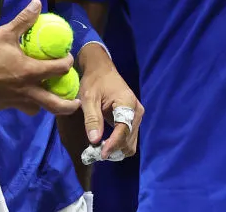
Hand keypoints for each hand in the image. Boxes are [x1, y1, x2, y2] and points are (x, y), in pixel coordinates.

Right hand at [0, 0, 80, 115]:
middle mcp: (26, 90)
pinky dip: (26, 102)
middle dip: (69, 105)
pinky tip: (22, 92)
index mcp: (30, 72)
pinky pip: (20, 107)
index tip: (67, 58)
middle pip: (55, 104)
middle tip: (76, 101)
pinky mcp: (3, 106)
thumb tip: (37, 3)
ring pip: (37, 109)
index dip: (67, 63)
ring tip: (49, 97)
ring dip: (46, 105)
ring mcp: (15, 101)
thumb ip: (23, 20)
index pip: (59, 70)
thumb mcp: (5, 33)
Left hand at [78, 44, 143, 160]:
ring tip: (98, 149)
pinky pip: (128, 138)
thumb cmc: (94, 82)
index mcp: (127, 103)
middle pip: (129, 140)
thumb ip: (92, 119)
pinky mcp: (133, 120)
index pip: (124, 130)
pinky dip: (117, 145)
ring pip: (130, 143)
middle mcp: (137, 112)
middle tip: (95, 153)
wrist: (101, 70)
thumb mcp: (89, 98)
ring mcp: (136, 116)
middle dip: (114, 150)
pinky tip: (104, 144)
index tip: (100, 155)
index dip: (113, 144)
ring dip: (116, 150)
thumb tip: (94, 141)